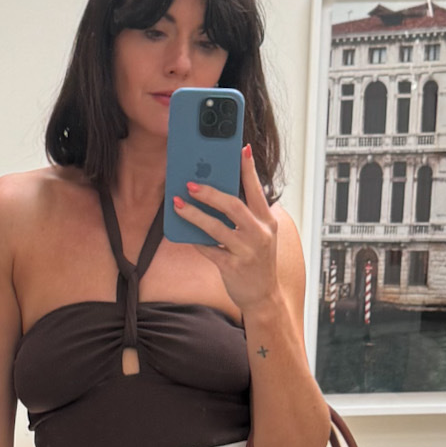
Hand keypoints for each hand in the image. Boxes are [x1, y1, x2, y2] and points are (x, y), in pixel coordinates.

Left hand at [171, 145, 279, 315]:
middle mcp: (260, 234)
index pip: (257, 190)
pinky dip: (194, 239)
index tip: (241, 149)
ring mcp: (246, 252)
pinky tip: (182, 230)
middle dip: (210, 193)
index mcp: (267, 221)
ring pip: (216, 228)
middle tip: (191, 183)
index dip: (249, 169)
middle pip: (233, 206)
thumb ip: (245, 215)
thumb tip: (216, 192)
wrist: (264, 297)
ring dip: (194, 214)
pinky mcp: (232, 268)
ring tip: (178, 204)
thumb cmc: (257, 261)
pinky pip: (208, 250)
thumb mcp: (259, 235)